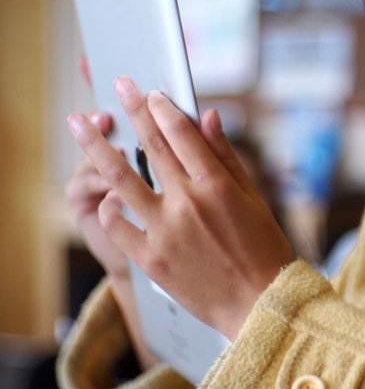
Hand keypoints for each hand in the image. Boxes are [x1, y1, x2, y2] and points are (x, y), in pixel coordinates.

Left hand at [66, 77, 294, 339]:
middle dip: (133, 110)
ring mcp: (165, 230)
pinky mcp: (150, 258)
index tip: (151, 92)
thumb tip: (209, 117)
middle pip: (151, 146)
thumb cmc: (263, 248)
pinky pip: (117, 225)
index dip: (163, 108)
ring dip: (96, 147)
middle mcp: (188, 202)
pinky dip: (108, 207)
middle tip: (118, 85)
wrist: (258, 302)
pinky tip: (108, 197)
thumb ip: (226, 156)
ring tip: (79, 124)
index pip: (182, 133)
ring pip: (121, 179)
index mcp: (217, 185)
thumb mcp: (254, 197)